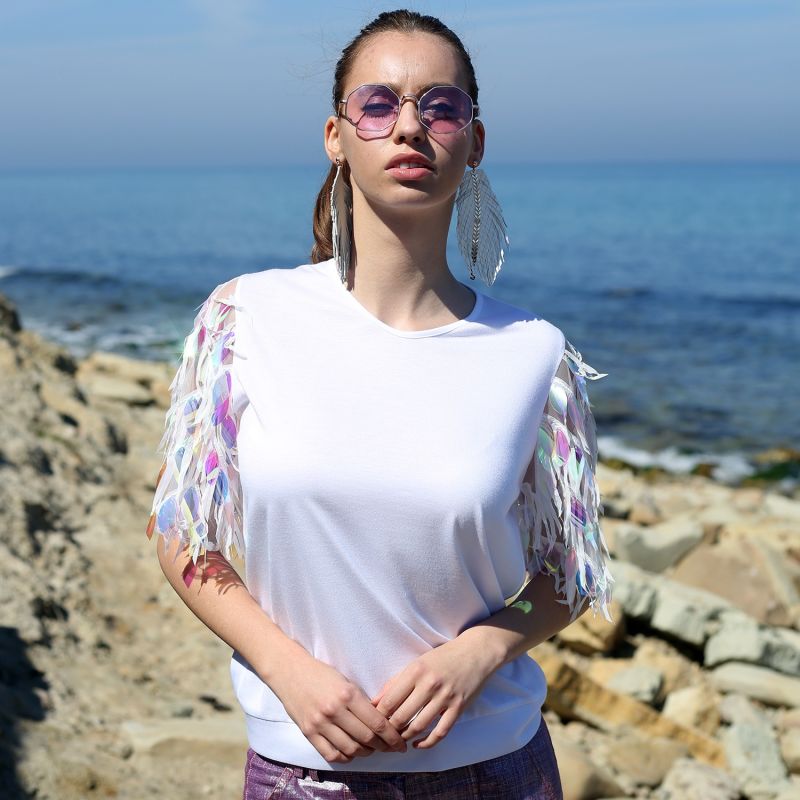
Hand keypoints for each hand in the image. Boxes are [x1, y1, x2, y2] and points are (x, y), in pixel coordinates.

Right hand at [270, 654, 407, 762]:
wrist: (290, 671)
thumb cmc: (321, 674)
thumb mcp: (346, 681)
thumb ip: (361, 701)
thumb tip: (380, 721)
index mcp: (347, 694)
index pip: (377, 722)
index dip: (392, 736)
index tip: (400, 742)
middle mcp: (334, 710)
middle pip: (366, 738)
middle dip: (383, 746)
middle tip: (390, 748)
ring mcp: (320, 723)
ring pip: (350, 749)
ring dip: (365, 753)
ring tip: (371, 749)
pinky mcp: (308, 732)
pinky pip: (331, 754)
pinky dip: (345, 757)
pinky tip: (351, 752)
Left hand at [370, 632, 500, 749]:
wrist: (475, 652)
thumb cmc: (442, 657)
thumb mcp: (417, 663)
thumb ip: (396, 682)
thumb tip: (375, 701)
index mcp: (416, 671)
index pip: (390, 700)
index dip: (378, 715)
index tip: (373, 722)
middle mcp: (430, 684)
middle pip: (402, 716)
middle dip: (389, 730)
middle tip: (383, 736)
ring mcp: (445, 697)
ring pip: (419, 726)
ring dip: (405, 737)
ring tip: (398, 740)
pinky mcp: (458, 707)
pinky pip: (440, 732)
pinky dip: (426, 743)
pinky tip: (417, 744)